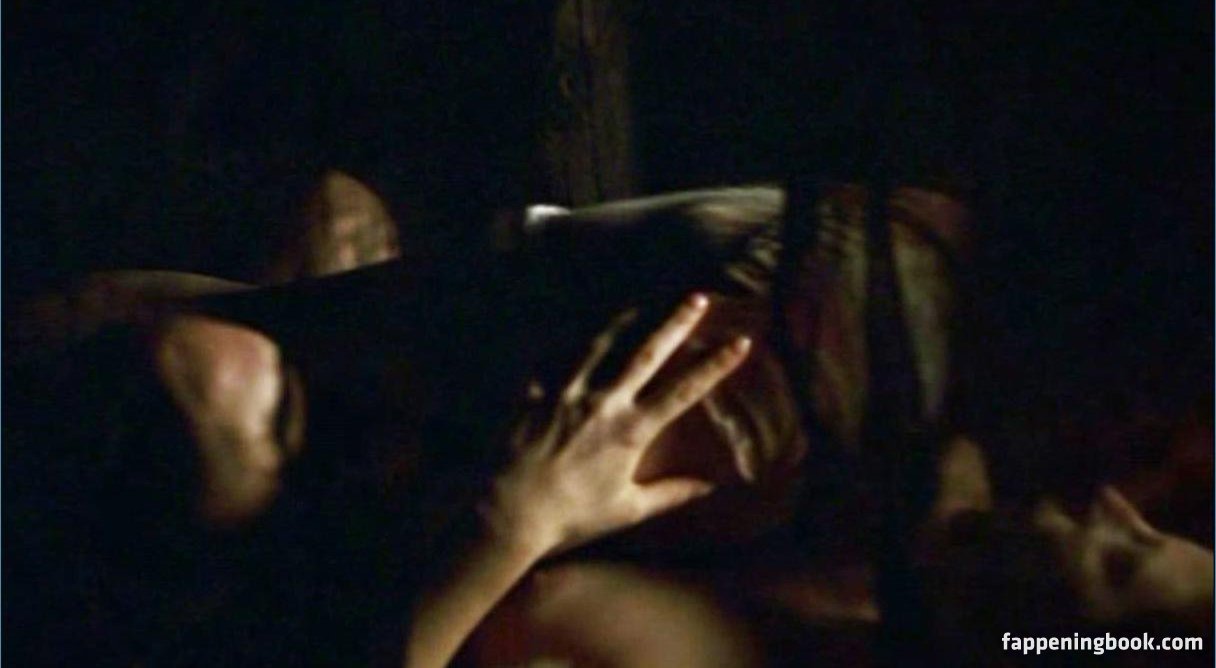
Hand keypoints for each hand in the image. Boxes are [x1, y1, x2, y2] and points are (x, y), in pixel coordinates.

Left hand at [480, 294, 751, 557]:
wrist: (508, 513)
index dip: (715, 365)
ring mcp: (567, 393)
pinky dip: (566, 339)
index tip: (739, 342)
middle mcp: (603, 403)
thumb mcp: (628, 510)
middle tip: (697, 297)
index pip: (684, 391)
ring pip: (601, 343)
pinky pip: (553, 356)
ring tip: (641, 301)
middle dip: (675, 322)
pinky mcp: (535, 393)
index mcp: (631, 431)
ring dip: (626, 319)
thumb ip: (671, 494)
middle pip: (647, 352)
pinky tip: (574, 327)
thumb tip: (710, 487)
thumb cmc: (571, 518)